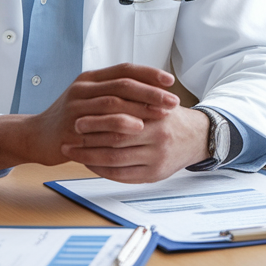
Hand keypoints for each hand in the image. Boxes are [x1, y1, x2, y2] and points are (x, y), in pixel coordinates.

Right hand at [24, 64, 180, 165]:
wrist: (37, 135)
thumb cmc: (70, 118)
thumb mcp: (89, 97)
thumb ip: (112, 91)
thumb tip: (148, 88)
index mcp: (90, 78)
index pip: (124, 69)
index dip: (149, 74)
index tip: (170, 81)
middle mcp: (83, 89)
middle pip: (122, 84)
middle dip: (151, 92)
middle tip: (173, 101)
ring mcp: (76, 108)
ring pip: (113, 102)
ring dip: (140, 107)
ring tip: (162, 113)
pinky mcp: (71, 128)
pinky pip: (100, 125)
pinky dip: (121, 126)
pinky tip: (137, 128)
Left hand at [62, 105, 210, 183]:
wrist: (197, 137)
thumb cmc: (168, 115)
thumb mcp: (156, 99)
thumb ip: (132, 95)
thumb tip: (97, 90)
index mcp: (157, 115)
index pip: (119, 118)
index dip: (95, 120)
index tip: (74, 119)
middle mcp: (158, 138)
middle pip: (115, 140)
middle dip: (87, 139)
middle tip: (68, 137)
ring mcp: (156, 159)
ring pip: (115, 160)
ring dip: (89, 157)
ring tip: (72, 150)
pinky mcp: (154, 175)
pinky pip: (121, 176)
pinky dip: (101, 170)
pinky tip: (88, 163)